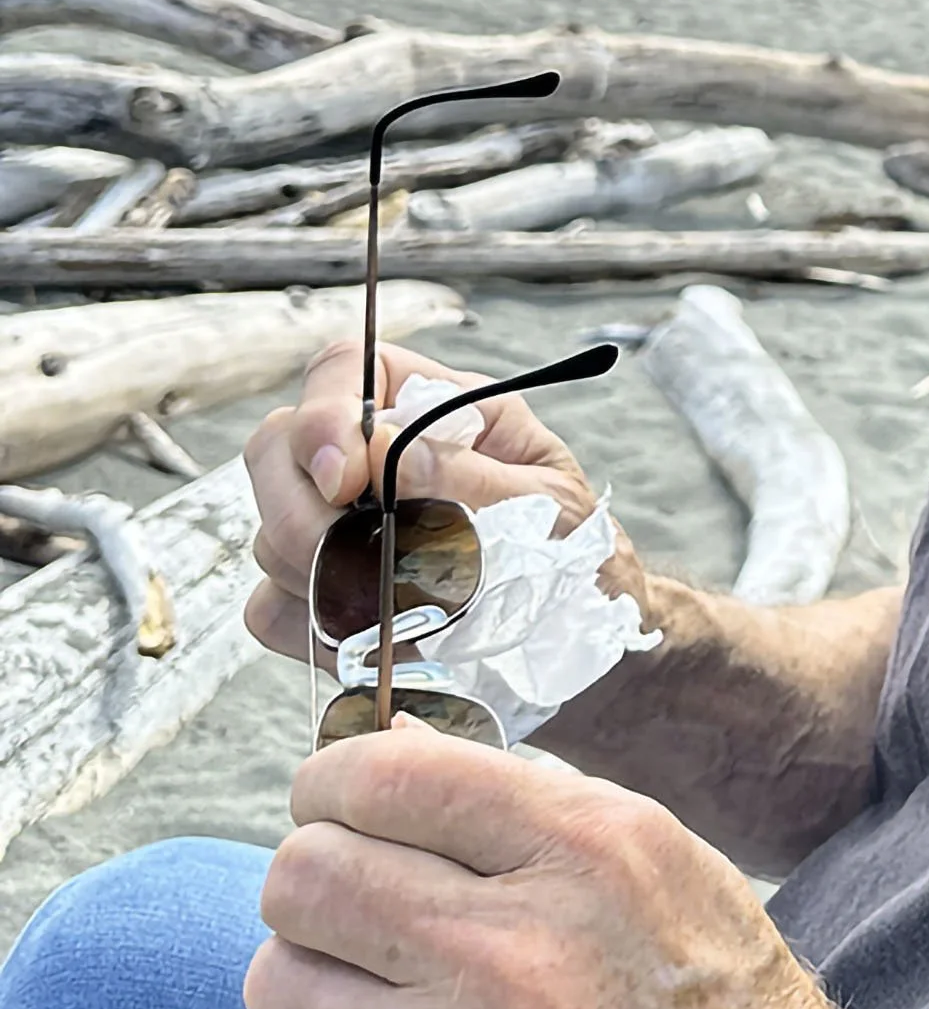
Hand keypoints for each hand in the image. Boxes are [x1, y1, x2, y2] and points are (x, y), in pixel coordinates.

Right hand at [245, 338, 651, 673]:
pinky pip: (271, 609)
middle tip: (351, 560)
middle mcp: (374, 460)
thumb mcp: (544, 502)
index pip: (344, 371)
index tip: (343, 479)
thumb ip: (466, 475)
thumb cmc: (569, 548)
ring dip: (318, 578)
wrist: (578, 631)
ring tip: (397, 607)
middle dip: (300, 509)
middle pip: (277, 448)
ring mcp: (338, 528)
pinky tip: (376, 637)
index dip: (323, 417)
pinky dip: (313, 629)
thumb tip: (381, 447)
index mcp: (436, 410)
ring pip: (269, 535)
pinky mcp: (320, 596)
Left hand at [245, 723, 928, 1008]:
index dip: (335, 773)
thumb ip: (526, 794)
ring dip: (312, 962)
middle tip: (349, 870)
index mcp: (584, 851)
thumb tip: (388, 746)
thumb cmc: (710, 988)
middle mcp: (513, 952)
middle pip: (303, 876)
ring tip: (374, 963)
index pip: (385, 780)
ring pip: (276, 979)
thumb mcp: (657, 853)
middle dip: (311, 861)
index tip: (339, 788)